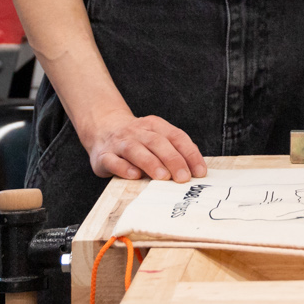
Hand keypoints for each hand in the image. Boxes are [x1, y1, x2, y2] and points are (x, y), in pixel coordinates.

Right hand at [86, 111, 207, 182]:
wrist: (103, 128)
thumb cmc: (137, 139)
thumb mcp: (155, 137)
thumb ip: (173, 149)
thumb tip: (194, 170)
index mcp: (155, 125)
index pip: (176, 137)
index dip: (190, 154)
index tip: (200, 172)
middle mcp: (138, 132)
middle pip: (158, 143)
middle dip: (173, 160)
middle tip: (183, 178)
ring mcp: (120, 143)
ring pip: (136, 150)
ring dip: (151, 163)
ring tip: (163, 177)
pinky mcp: (104, 156)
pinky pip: (114, 161)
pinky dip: (124, 168)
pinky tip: (135, 176)